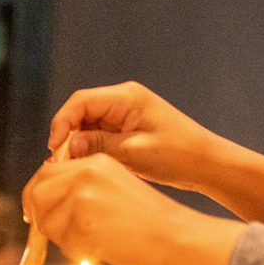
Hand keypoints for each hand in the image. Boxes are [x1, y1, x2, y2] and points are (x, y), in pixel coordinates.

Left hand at [22, 153, 242, 264]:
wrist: (176, 236)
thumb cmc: (150, 219)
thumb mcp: (114, 186)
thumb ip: (81, 187)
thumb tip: (44, 202)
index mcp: (94, 162)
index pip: (46, 172)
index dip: (36, 194)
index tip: (35, 210)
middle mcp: (85, 175)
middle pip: (37, 193)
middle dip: (38, 215)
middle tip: (46, 232)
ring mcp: (82, 199)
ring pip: (47, 221)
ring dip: (60, 237)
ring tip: (90, 241)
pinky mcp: (82, 225)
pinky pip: (62, 243)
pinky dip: (75, 252)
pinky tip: (100, 248)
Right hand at [49, 82, 263, 224]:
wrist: (209, 164)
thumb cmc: (178, 155)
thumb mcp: (133, 152)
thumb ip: (98, 146)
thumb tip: (68, 146)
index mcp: (126, 97)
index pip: (80, 102)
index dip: (61, 123)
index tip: (54, 148)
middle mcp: (124, 99)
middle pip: (82, 112)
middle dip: (68, 136)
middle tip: (61, 163)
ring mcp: (127, 113)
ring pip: (89, 125)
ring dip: (79, 144)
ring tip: (74, 167)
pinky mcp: (129, 128)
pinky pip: (101, 134)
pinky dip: (92, 149)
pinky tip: (89, 166)